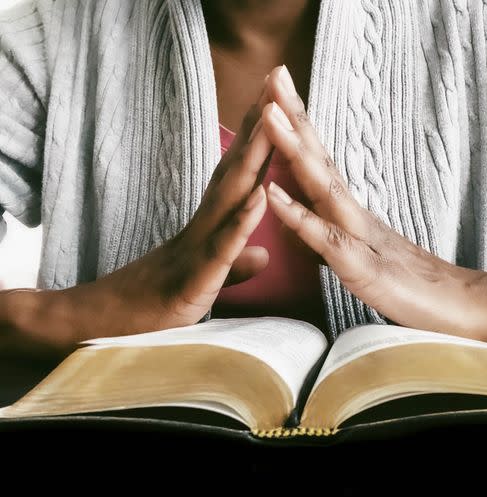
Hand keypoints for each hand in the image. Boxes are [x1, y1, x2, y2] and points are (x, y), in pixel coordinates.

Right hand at [58, 84, 274, 339]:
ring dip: (253, 160)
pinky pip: (220, 246)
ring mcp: (197, 247)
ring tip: (274, 122)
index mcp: (211, 226)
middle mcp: (204, 226)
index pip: (240, 175)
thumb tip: (264, 254)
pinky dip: (241, 221)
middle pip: (237, 170)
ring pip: (230, 197)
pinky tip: (259, 196)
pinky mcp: (194, 278)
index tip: (281, 104)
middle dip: (260, 129)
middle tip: (278, 83)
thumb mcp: (207, 279)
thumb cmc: (158, 301)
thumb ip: (235, 263)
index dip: (262, 140)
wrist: (109, 325)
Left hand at [257, 66, 486, 338]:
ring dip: (293, 149)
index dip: (300, 127)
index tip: (278, 91)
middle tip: (275, 74)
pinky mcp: (360, 266)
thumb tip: (312, 222)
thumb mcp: (365, 255)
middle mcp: (354, 213)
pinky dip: (297, 213)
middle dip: (295, 117)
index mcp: (351, 212)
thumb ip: (338, 235)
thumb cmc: (412, 284)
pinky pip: (323, 237)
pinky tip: (272, 192)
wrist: (461, 304)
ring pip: (321, 186)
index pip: (321, 162)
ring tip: (269, 114)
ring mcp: (359, 236)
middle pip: (320, 158)